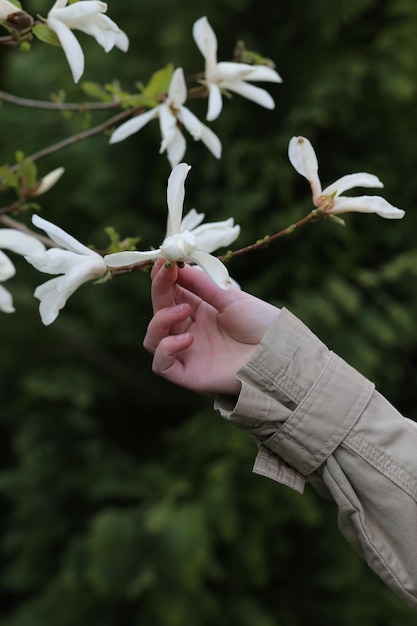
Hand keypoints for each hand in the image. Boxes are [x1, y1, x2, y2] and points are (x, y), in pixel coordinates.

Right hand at [143, 260, 279, 394]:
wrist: (280, 353)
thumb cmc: (261, 324)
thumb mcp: (229, 297)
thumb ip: (201, 284)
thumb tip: (176, 264)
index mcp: (199, 312)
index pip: (170, 294)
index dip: (163, 278)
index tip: (164, 261)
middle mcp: (189, 332)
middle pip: (159, 312)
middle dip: (160, 290)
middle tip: (167, 273)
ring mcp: (188, 354)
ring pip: (153, 338)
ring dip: (160, 320)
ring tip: (184, 310)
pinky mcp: (189, 375)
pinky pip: (160, 365)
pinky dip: (166, 349)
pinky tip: (187, 338)